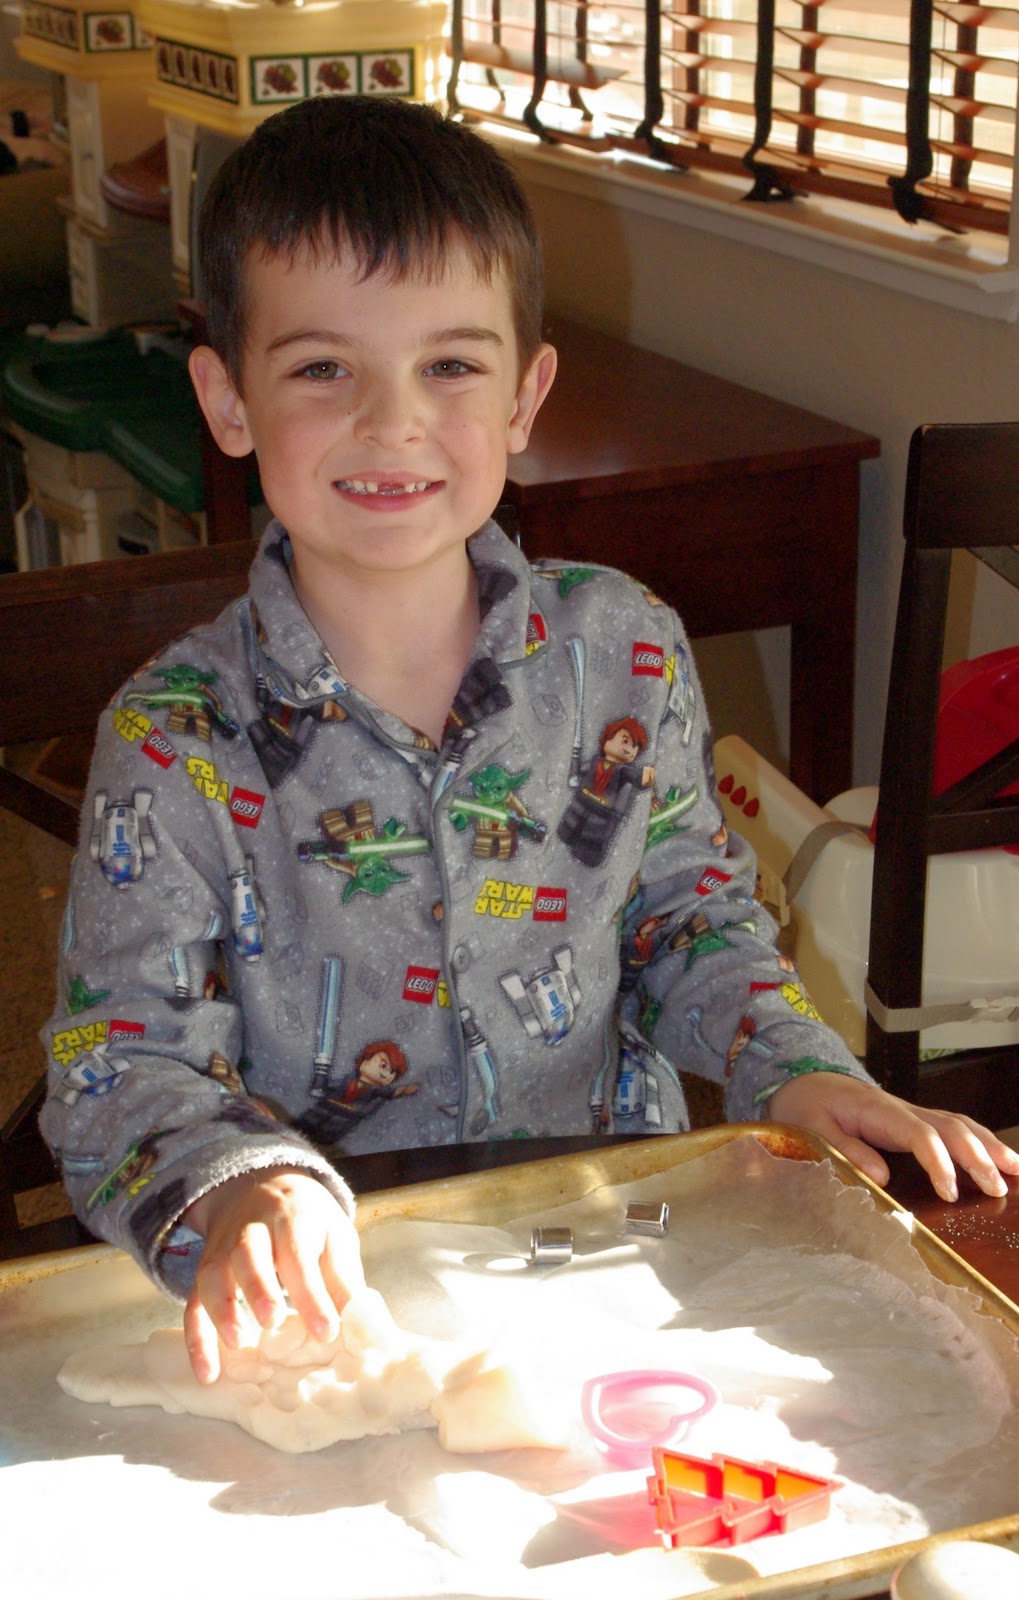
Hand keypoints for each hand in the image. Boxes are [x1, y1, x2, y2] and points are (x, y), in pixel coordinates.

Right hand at [182, 1167, 364, 1384]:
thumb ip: (343, 1277)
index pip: (300, 1254)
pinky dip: (196, 1338)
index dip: (312, 1293)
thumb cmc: (307, 1220)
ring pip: (213, 1274)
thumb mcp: (334, 1234)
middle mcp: (252, 1230)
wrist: (261, 1184)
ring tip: (238, 1342)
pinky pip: (194, 1301)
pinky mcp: (203, 1271)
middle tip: (272, 1321)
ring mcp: (223, 1250)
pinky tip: (208, 1372)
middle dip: (259, 1287)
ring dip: (222, 1308)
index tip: (327, 1330)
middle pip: (249, 1254)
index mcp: (293, 1217)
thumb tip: (360, 1325)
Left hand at [766, 1071, 1018, 1201]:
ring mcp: (911, 1112)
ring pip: (958, 1124)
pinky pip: (952, 1127)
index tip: (951, 1192)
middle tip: (998, 1188)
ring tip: (1016, 1171)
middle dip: (978, 1156)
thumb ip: (846, 1150)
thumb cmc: (808, 1106)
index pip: (920, 1135)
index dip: (939, 1162)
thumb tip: (881, 1177)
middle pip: (950, 1128)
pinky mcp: (914, 1119)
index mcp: (879, 1112)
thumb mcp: (814, 1128)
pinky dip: (979, 1140)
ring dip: (988, 1146)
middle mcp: (902, 1109)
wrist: (805, 1081)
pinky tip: (997, 1158)